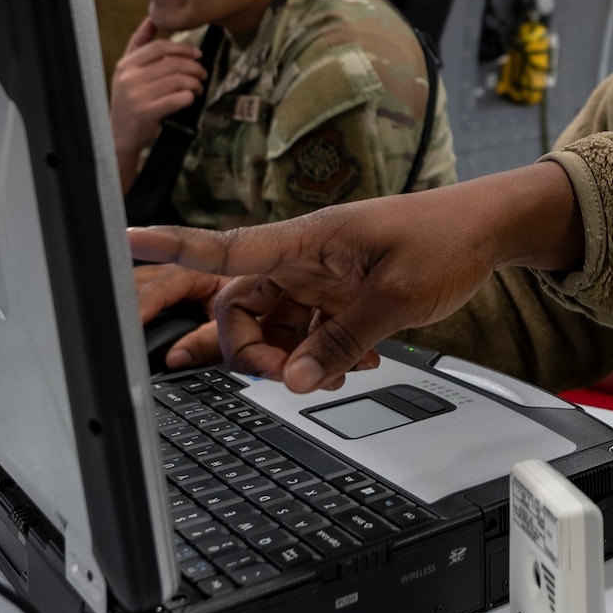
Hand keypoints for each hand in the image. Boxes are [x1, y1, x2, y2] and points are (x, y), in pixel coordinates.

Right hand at [111, 18, 207, 192]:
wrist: (119, 133)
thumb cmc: (129, 99)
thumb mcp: (127, 70)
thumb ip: (139, 45)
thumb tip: (151, 19)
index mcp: (126, 64)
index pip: (159, 47)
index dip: (183, 48)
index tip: (197, 53)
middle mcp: (129, 77)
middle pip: (173, 63)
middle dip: (194, 67)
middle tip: (202, 73)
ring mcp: (137, 95)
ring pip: (179, 80)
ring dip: (194, 83)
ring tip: (197, 87)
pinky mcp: (147, 112)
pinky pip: (179, 98)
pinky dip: (189, 97)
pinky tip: (189, 99)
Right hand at [128, 161, 585, 392]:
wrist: (489, 230)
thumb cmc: (446, 239)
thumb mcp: (395, 296)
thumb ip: (341, 341)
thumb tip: (292, 382)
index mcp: (307, 241)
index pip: (226, 245)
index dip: (172, 245)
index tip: (124, 238)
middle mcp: (303, 259)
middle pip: (240, 308)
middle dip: (253, 351)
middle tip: (293, 376)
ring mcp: (320, 279)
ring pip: (274, 328)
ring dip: (294, 358)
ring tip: (343, 369)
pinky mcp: (338, 296)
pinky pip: (307, 334)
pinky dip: (322, 355)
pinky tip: (360, 360)